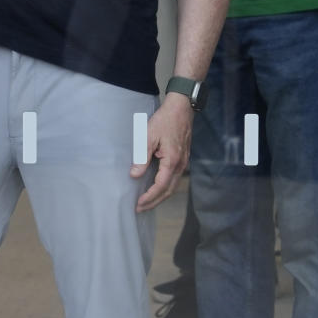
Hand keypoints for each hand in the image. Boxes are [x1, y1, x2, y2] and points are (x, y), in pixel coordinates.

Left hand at [132, 95, 191, 211]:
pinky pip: (175, 179)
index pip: (161, 186)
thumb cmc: (164, 120)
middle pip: (169, 191)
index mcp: (172, 161)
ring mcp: (183, 162)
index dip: (149, 197)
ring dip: (160, 196)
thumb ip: (142, 157)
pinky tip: (157, 188)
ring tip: (147, 202)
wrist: (181, 108)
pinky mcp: (183, 159)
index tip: (138, 204)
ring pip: (173, 186)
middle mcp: (181, 165)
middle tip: (140, 209)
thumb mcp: (148, 136)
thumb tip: (134, 175)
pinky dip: (165, 188)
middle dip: (154, 202)